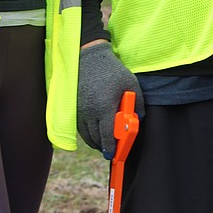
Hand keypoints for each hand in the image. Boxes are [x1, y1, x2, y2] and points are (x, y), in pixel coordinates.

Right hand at [77, 43, 143, 158]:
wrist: (88, 58)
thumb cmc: (112, 71)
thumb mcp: (130, 84)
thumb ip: (137, 103)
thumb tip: (139, 118)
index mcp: (104, 107)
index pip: (106, 134)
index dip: (110, 147)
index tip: (112, 155)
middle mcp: (89, 111)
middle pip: (94, 138)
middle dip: (102, 147)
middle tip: (110, 150)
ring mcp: (79, 110)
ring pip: (85, 134)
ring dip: (94, 142)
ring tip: (102, 144)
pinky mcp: (74, 107)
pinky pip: (80, 127)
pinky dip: (87, 133)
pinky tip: (94, 133)